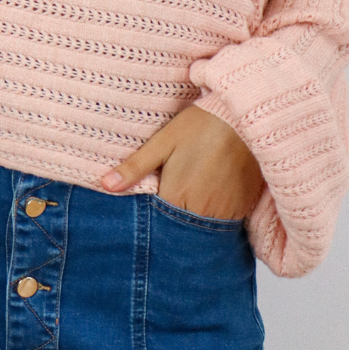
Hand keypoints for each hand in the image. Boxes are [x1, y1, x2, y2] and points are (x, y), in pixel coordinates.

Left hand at [100, 105, 265, 219]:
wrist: (242, 118)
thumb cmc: (200, 125)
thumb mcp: (163, 141)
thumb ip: (135, 167)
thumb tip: (106, 185)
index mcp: (178, 196)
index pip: (160, 225)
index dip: (154, 221)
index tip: (151, 213)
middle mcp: (203, 210)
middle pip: (182, 232)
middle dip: (174, 225)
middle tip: (170, 210)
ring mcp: (226, 211)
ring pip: (204, 231)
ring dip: (194, 224)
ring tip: (189, 204)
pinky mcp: (243, 206)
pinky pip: (225, 224)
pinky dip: (215, 218)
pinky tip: (209, 201)